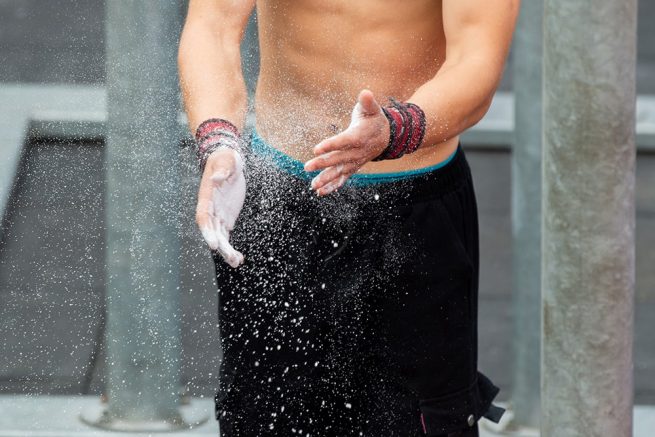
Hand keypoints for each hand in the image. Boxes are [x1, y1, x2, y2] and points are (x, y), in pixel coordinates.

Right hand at [195, 147, 245, 266]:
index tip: (213, 244)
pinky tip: (239, 259)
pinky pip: (226, 236)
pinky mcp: (226, 218)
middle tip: (230, 256)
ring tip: (237, 261)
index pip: (203, 216)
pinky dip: (231, 248)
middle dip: (220, 245)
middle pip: (212, 231)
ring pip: (219, 237)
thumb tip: (217, 178)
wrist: (227, 162)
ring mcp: (217, 215)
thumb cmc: (225, 159)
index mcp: (207, 196)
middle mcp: (210, 209)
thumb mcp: (227, 160)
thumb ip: (224, 169)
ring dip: (226, 250)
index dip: (206, 231)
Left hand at [304, 89, 389, 195]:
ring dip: (326, 179)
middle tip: (307, 167)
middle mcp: (357, 152)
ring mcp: (355, 161)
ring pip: (340, 172)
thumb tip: (365, 93)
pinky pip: (343, 178)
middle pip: (338, 158)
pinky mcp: (353, 167)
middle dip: (322, 163)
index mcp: (360, 136)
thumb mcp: (373, 109)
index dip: (331, 145)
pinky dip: (333, 186)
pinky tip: (321, 192)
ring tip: (314, 186)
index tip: (316, 148)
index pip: (344, 141)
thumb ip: (368, 102)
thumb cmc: (374, 119)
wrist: (387, 137)